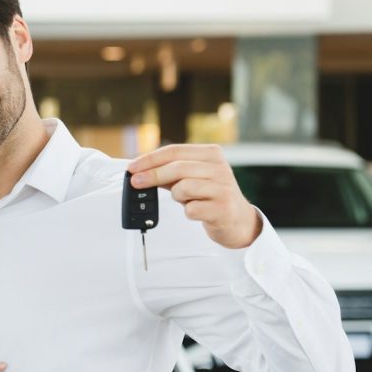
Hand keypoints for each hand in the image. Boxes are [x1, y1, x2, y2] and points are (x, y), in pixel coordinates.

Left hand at [127, 144, 260, 248]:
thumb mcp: (194, 177)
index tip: (132, 167)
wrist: (239, 220)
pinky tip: (198, 211)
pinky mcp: (222, 209)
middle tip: (135, 183)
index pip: (175, 150)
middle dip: (152, 175)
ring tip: (187, 200)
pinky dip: (188, 212)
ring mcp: (222, 188)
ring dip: (177, 196)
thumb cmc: (212, 196)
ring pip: (183, 188)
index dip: (150, 159)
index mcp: (212, 154)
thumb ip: (171, 172)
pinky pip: (191, 209)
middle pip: (177, 167)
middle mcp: (219, 168)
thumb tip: (140, 172)